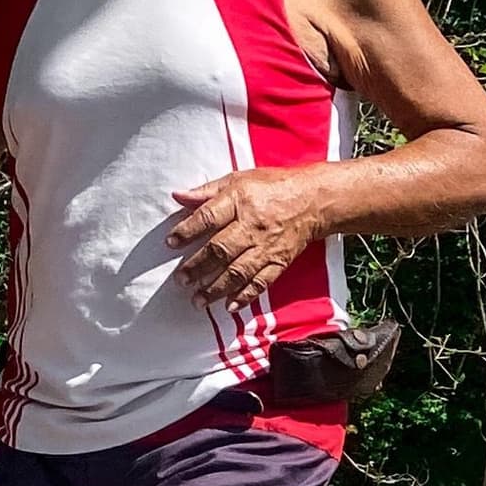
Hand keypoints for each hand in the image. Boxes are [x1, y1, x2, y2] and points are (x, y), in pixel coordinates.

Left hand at [168, 164, 333, 305]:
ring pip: (238, 271)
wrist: (314, 200)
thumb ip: (207, 191)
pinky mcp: (279, 261)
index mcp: (240, 201)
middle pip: (220, 249)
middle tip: (181, 280)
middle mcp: (253, 225)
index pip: (208, 217)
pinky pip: (261, 282)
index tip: (171, 243)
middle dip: (198, 267)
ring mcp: (266, 246)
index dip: (187, 231)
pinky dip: (245, 296)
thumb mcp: (238, 179)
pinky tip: (229, 306)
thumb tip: (178, 196)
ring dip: (216, 288)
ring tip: (198, 300)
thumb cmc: (273, 186)